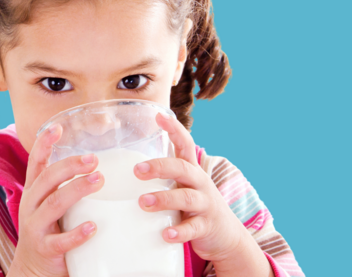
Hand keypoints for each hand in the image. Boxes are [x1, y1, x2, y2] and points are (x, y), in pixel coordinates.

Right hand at [9, 124, 104, 276]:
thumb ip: (67, 187)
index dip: (44, 144)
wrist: (32, 272)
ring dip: (76, 190)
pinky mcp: (45, 249)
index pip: (36, 163)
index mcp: (35, 192)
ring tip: (98, 180)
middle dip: (70, 165)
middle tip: (94, 159)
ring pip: (54, 204)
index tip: (57, 127)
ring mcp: (36, 228)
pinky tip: (93, 227)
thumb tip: (102, 165)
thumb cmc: (50, 231)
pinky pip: (60, 241)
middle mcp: (31, 206)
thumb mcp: (52, 205)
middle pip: (47, 179)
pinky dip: (77, 233)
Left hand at [133, 113, 249, 262]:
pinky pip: (193, 228)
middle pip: (182, 168)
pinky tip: (166, 235)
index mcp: (192, 171)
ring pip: (186, 198)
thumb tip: (124, 170)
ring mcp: (205, 205)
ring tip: (143, 202)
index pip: (185, 144)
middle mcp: (200, 183)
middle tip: (137, 170)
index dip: (174, 129)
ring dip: (164, 199)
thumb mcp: (183, 188)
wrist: (226, 236)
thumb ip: (163, 179)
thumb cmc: (195, 208)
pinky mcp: (206, 227)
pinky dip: (180, 232)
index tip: (158, 116)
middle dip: (160, 166)